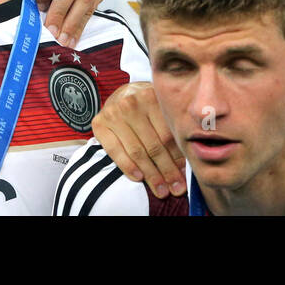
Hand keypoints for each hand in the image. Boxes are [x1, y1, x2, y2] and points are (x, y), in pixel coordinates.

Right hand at [91, 81, 184, 197]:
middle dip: (167, 171)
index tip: (184, 177)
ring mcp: (114, 113)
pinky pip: (115, 151)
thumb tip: (185, 168)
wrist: (121, 94)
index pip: (168, 135)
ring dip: (151, 174)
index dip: (178, 159)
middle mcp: (132, 103)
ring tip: (161, 189)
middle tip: (176, 189)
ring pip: (137, 151)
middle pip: (154, 145)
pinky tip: (139, 178)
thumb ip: (170, 132)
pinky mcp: (99, 123)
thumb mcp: (160, 111)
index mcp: (152, 97)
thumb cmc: (146, 108)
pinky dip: (128, 166)